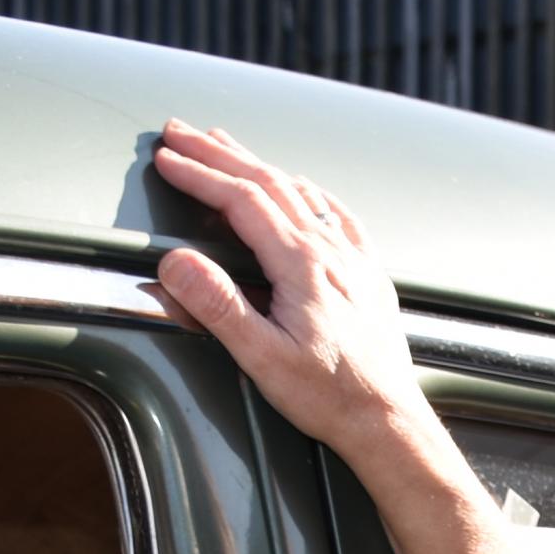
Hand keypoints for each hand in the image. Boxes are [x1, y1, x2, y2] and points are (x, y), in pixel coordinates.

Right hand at [147, 121, 447, 480]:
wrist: (389, 420)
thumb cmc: (331, 397)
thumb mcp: (263, 359)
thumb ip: (218, 306)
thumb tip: (176, 261)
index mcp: (302, 264)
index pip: (241, 200)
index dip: (199, 175)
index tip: (165, 158)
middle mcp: (331, 250)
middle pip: (267, 182)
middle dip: (217, 154)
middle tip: (179, 132)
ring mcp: (353, 257)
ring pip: (300, 191)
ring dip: (256, 164)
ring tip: (224, 146)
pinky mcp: (368, 272)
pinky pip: (335, 212)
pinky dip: (305, 188)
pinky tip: (300, 185)